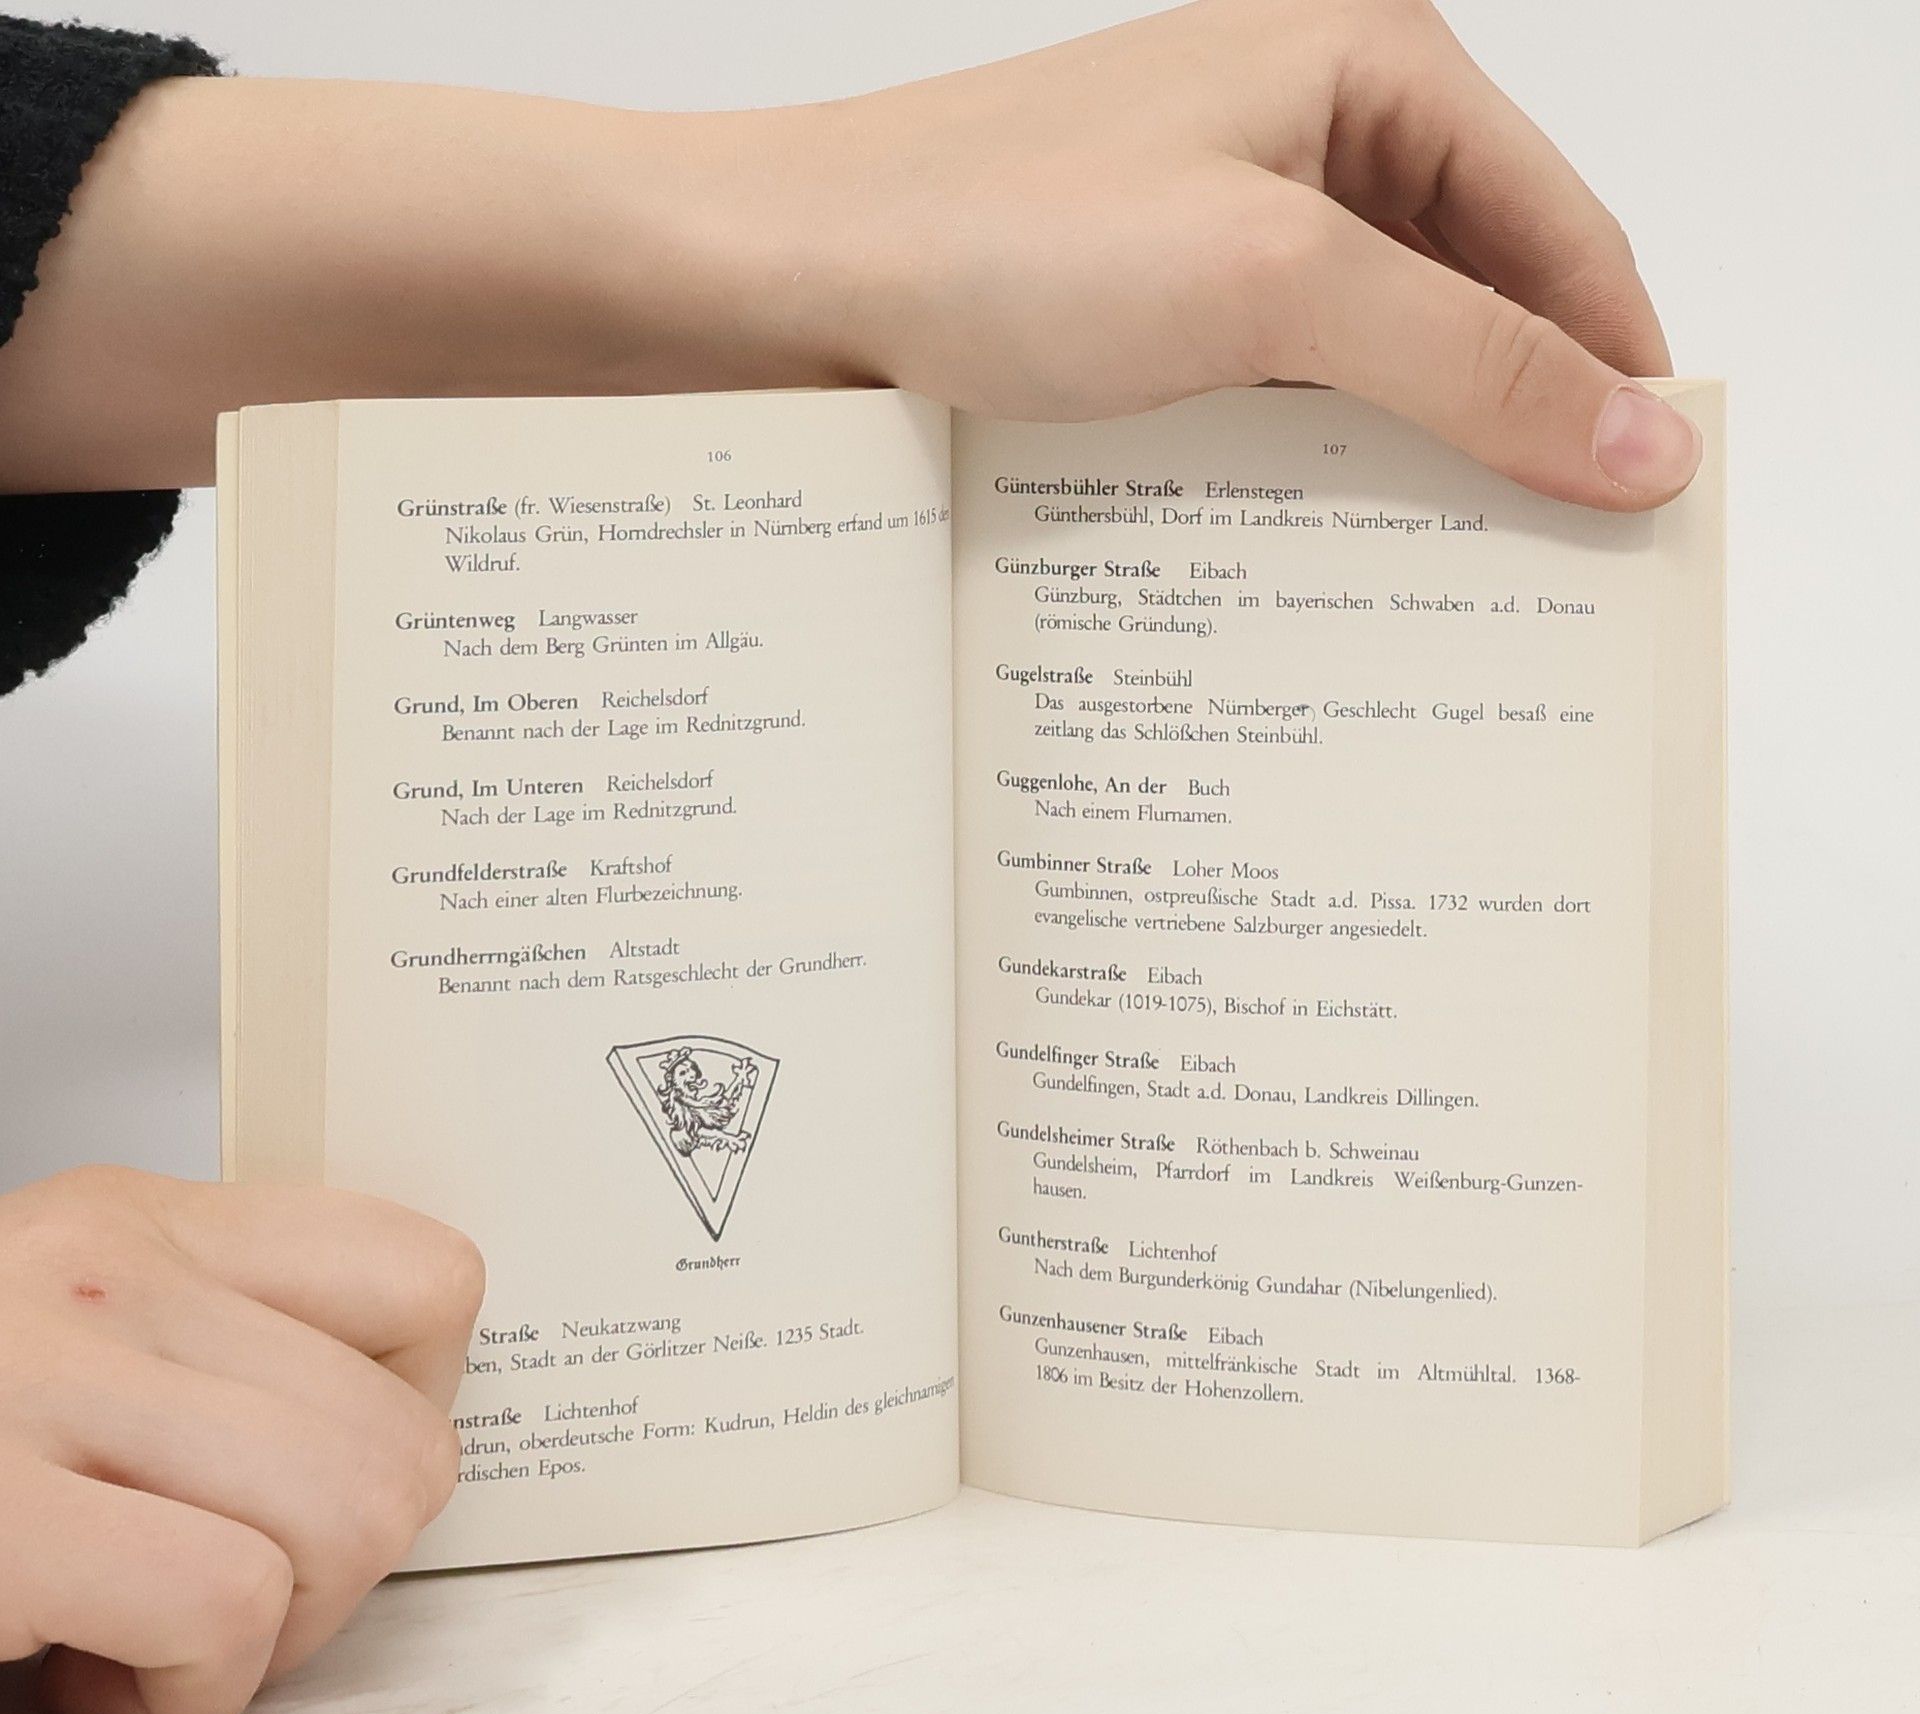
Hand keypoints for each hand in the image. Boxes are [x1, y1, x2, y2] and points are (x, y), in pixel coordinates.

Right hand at [0, 1166, 482, 1713]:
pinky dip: (185, 1694)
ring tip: (139, 1627)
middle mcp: (101, 1274)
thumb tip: (397, 1414)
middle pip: (409, 1443)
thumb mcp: (72, 1341)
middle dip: (338, 1566)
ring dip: (269, 1633)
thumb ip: (218, 1343)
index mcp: (138, 1224)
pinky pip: (229, 1607)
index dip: (413, 1411)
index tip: (322, 1476)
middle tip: (214, 1588)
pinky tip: (83, 1675)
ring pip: (354, 1519)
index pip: (429, 1279)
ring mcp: (40, 1381)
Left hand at [766, 0, 1695, 507]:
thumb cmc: (991, 236)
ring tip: (1439, 585)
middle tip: (1547, 573)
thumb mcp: (1271, 286)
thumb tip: (1641, 437)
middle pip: (1479, 298)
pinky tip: (1318, 552)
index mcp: (1372, 72)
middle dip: (1513, 428)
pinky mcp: (1159, 310)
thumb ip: (1469, 360)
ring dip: (1409, 462)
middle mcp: (1309, 136)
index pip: (1563, 232)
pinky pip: (1284, 393)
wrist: (785, 285)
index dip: (1615, 368)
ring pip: (1378, 358)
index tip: (1647, 508)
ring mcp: (1227, 226)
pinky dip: (1315, 468)